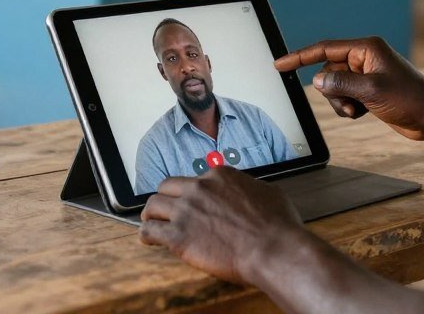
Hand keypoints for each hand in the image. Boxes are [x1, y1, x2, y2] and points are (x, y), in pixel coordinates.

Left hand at [139, 166, 305, 283]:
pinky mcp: (179, 237)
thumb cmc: (276, 223)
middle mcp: (199, 188)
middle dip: (165, 199)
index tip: (192, 203)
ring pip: (153, 206)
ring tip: (152, 223)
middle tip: (166, 211)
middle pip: (167, 187)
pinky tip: (150, 240)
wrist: (272, 248)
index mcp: (219, 175)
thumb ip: (249, 187)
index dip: (191, 192)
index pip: (193, 178)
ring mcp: (186, 211)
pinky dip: (147, 235)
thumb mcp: (267, 191)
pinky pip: (150, 232)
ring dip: (152, 215)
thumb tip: (249, 191)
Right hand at [275, 37, 423, 140]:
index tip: (280, 64)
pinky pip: (345, 96)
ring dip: (341, 102)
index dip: (300, 56)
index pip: (325, 49)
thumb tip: (318, 80)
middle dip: (334, 92)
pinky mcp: (369, 90)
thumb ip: (341, 84)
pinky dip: (349, 107)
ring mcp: (367, 74)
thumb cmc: (409, 99)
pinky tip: (364, 112)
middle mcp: (365, 58)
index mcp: (367, 48)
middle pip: (329, 72)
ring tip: (358, 111)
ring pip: (335, 87)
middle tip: (351, 105)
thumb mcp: (371, 91)